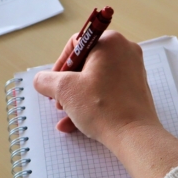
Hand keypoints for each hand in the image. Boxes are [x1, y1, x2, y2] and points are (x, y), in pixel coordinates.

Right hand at [33, 30, 159, 143]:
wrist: (135, 136)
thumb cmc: (103, 107)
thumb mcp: (65, 90)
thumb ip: (46, 80)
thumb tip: (41, 80)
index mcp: (110, 42)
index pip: (76, 44)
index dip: (60, 65)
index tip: (54, 83)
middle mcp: (125, 51)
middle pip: (86, 63)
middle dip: (68, 84)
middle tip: (59, 101)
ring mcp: (133, 70)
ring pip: (95, 80)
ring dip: (77, 97)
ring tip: (65, 115)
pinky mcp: (136, 89)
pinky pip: (108, 91)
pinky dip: (91, 103)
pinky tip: (74, 124)